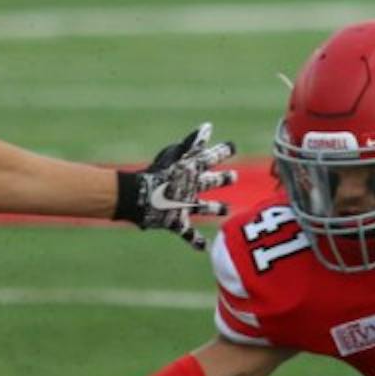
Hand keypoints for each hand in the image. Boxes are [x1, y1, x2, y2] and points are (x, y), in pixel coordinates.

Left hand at [114, 122, 235, 250]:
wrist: (140, 199)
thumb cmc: (161, 176)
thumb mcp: (180, 157)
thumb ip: (193, 144)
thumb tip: (207, 127)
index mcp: (190, 172)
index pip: (211, 159)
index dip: (222, 152)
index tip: (232, 146)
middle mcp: (189, 188)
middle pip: (210, 182)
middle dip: (223, 180)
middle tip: (233, 176)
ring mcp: (183, 206)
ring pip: (203, 207)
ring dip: (215, 208)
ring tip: (226, 210)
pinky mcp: (175, 223)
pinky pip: (188, 234)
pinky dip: (196, 242)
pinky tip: (204, 248)